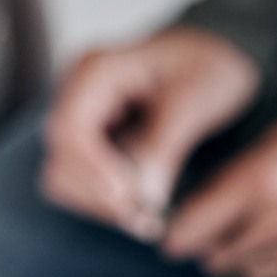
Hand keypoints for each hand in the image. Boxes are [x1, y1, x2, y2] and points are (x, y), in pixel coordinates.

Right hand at [42, 26, 259, 239]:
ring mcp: (79, 120)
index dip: (91, 169)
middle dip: (98, 195)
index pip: (68, 128)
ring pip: (63, 178)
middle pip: (59, 160)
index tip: (125, 198)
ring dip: (100, 205)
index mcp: (95, 71)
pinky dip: (106, 203)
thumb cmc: (208, 64)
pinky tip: (139, 208)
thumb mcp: (194, 100)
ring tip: (146, 220)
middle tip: (145, 220)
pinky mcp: (90, 143)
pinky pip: (81, 182)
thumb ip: (163, 146)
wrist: (217, 55)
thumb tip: (143, 197)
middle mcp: (76, 95)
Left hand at [163, 110, 276, 276]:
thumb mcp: (276, 141)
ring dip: (244, 263)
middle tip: (216, 238)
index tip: (173, 242)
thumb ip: (233, 177)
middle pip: (218, 258)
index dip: (177, 238)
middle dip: (212, 249)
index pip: (193, 228)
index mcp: (260, 182)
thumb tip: (197, 208)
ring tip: (255, 242)